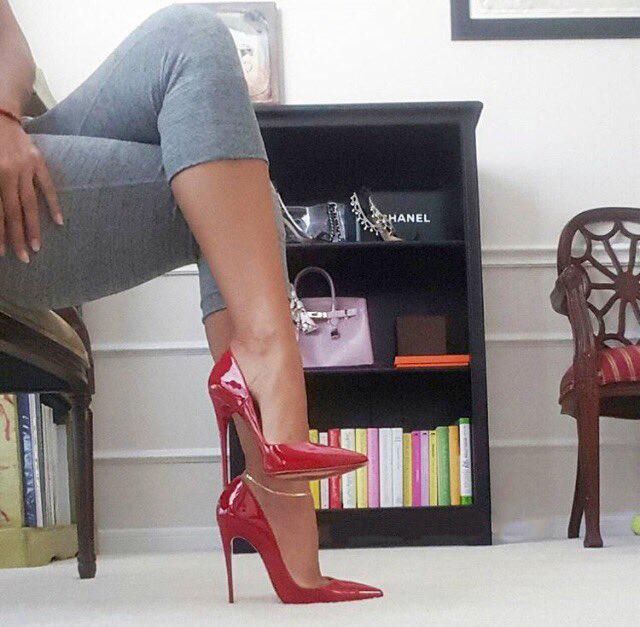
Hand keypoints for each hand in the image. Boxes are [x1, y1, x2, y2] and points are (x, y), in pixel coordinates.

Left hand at [0, 115, 61, 261]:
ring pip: (29, 203)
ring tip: (37, 247)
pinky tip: (58, 221)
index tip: (2, 253)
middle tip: (23, 258)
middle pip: (13, 212)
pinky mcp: (37, 162)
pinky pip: (46, 186)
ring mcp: (26, 168)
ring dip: (33, 227)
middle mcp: (9, 173)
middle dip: (17, 237)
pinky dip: (52, 204)